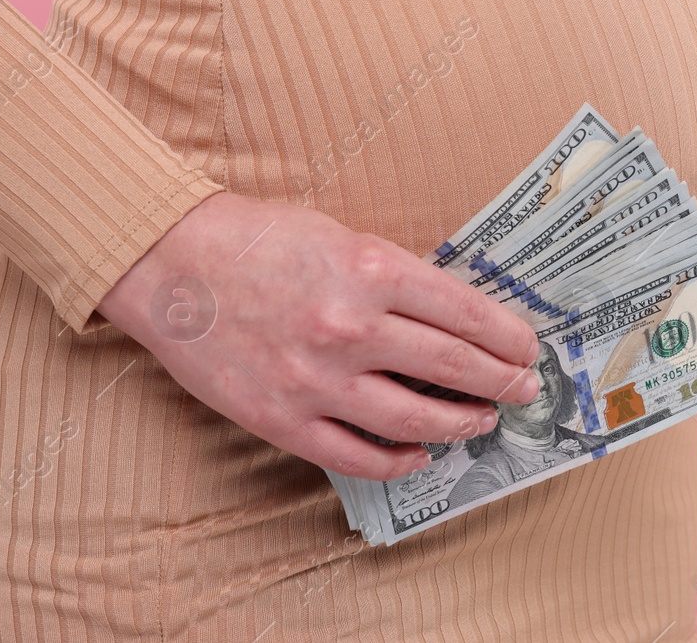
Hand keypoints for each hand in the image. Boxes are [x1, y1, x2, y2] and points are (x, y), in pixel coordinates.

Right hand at [96, 192, 542, 480]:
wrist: (169, 263)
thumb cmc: (258, 239)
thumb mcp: (343, 237)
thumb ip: (396, 278)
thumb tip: (456, 319)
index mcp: (372, 271)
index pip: (467, 314)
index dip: (508, 337)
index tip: (528, 347)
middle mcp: (350, 327)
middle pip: (454, 367)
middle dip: (502, 380)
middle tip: (525, 387)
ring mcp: (316, 380)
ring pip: (415, 419)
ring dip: (461, 423)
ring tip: (483, 419)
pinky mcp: (281, 419)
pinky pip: (356, 455)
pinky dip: (399, 460)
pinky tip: (419, 453)